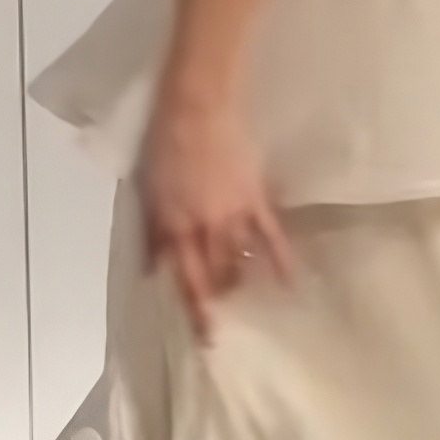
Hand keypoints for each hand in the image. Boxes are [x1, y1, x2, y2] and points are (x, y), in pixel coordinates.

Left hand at [137, 93, 290, 341]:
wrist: (198, 105)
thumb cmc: (164, 141)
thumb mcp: (148, 189)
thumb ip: (153, 232)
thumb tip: (151, 270)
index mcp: (173, 223)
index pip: (182, 276)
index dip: (192, 307)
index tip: (202, 334)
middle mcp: (203, 226)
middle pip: (211, 273)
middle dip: (215, 300)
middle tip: (221, 324)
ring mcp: (231, 214)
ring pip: (237, 259)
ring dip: (238, 282)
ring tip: (241, 299)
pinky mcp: (254, 198)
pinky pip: (270, 235)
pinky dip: (280, 260)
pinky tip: (290, 283)